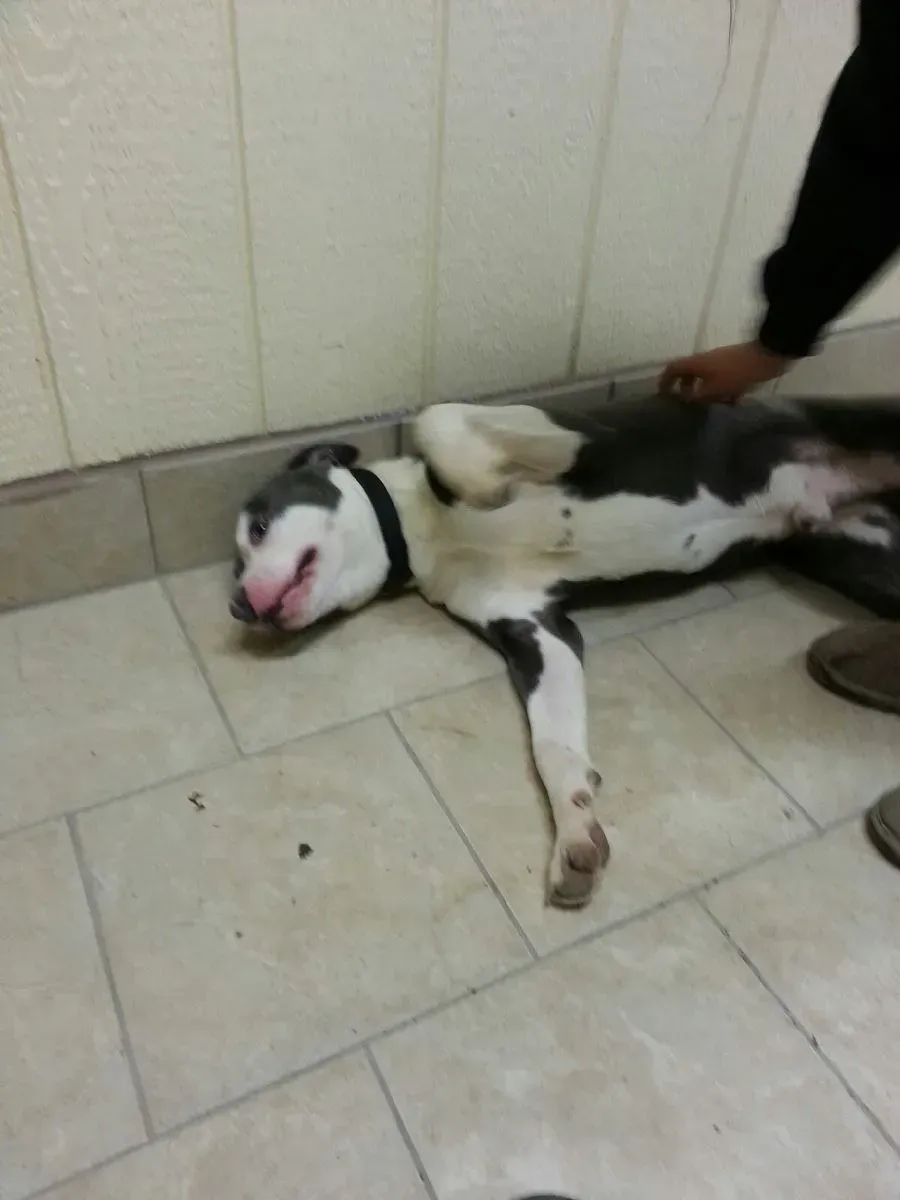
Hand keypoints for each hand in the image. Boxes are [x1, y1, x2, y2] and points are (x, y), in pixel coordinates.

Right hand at [658, 340, 790, 400]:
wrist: (768, 356)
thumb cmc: (737, 372)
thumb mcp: (714, 389)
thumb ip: (698, 396)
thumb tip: (686, 400)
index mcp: (696, 363)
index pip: (673, 369)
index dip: (665, 381)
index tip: (662, 396)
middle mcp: (705, 360)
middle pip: (688, 373)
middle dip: (686, 388)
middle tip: (686, 404)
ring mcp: (720, 362)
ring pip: (706, 377)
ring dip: (705, 391)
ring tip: (709, 406)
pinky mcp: (734, 366)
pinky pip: (721, 379)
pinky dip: (721, 390)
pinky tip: (730, 401)